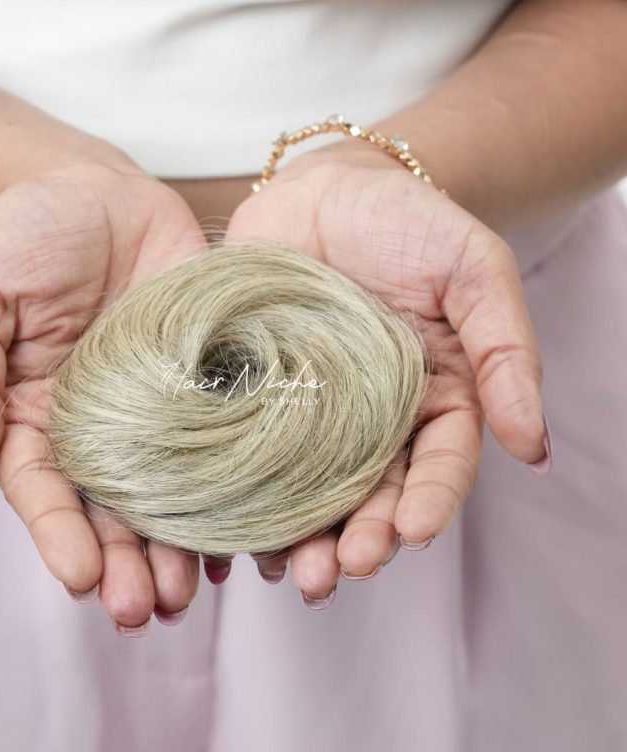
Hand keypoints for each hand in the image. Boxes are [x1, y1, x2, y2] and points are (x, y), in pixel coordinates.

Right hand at [0, 158, 206, 632]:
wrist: (98, 189)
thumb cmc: (24, 235)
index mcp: (35, 416)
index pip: (44, 490)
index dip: (62, 535)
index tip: (85, 578)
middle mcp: (101, 424)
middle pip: (112, 507)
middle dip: (129, 561)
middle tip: (149, 606)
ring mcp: (161, 406)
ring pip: (173, 488)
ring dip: (183, 541)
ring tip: (194, 587)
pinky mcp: (211, 378)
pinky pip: (227, 435)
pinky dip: (239, 482)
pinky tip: (249, 525)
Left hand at [225, 140, 549, 602]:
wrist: (326, 187)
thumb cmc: (409, 221)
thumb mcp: (475, 272)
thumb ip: (506, 351)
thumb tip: (533, 444)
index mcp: (429, 396)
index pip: (437, 463)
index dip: (428, 501)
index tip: (412, 532)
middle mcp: (367, 416)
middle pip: (366, 492)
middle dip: (354, 538)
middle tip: (335, 572)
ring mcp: (306, 407)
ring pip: (303, 485)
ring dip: (294, 535)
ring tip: (280, 569)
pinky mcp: (252, 390)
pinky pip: (245, 445)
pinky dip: (237, 490)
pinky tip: (226, 525)